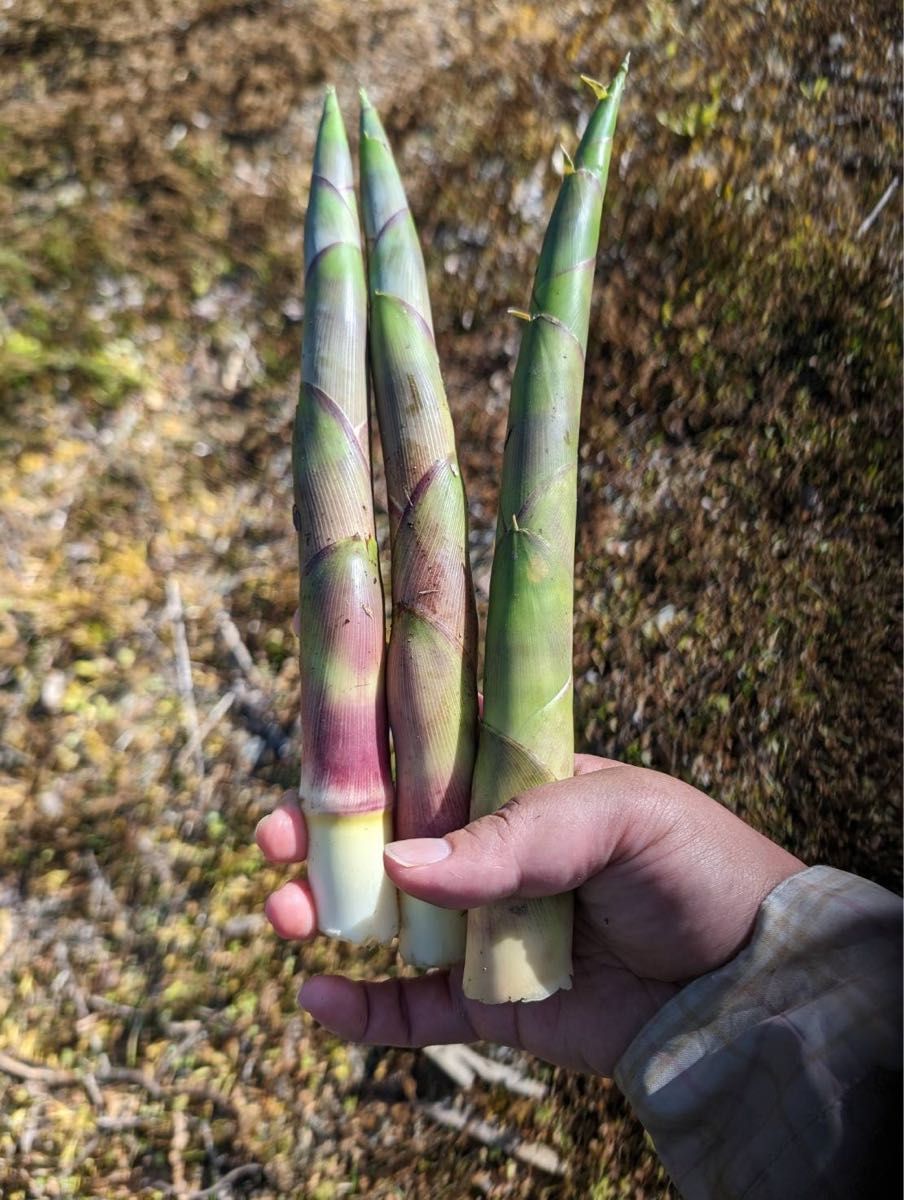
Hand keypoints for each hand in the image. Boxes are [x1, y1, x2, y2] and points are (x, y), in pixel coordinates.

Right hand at [256, 754, 803, 1075]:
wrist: (748, 982)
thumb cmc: (694, 869)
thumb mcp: (618, 817)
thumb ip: (514, 836)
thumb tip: (402, 863)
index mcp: (516, 788)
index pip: (421, 764)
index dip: (359, 767)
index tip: (307, 775)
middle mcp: (491, 854)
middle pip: (385, 842)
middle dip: (322, 840)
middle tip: (273, 846)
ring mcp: (485, 928)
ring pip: (385, 922)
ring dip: (325, 915)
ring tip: (286, 917)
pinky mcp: (490, 1003)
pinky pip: (413, 1008)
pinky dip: (362, 1009)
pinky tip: (317, 1000)